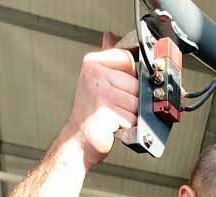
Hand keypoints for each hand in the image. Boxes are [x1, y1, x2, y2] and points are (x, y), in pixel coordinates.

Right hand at [59, 33, 138, 166]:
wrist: (78, 141)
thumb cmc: (91, 114)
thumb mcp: (97, 80)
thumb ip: (107, 59)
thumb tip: (110, 36)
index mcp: (93, 63)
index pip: (128, 60)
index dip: (130, 78)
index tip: (120, 89)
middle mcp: (94, 75)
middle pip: (136, 84)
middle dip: (132, 100)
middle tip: (114, 108)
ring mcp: (100, 93)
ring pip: (136, 102)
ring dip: (130, 115)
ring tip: (113, 117)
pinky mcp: (106, 111)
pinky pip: (132, 117)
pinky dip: (127, 126)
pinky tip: (113, 126)